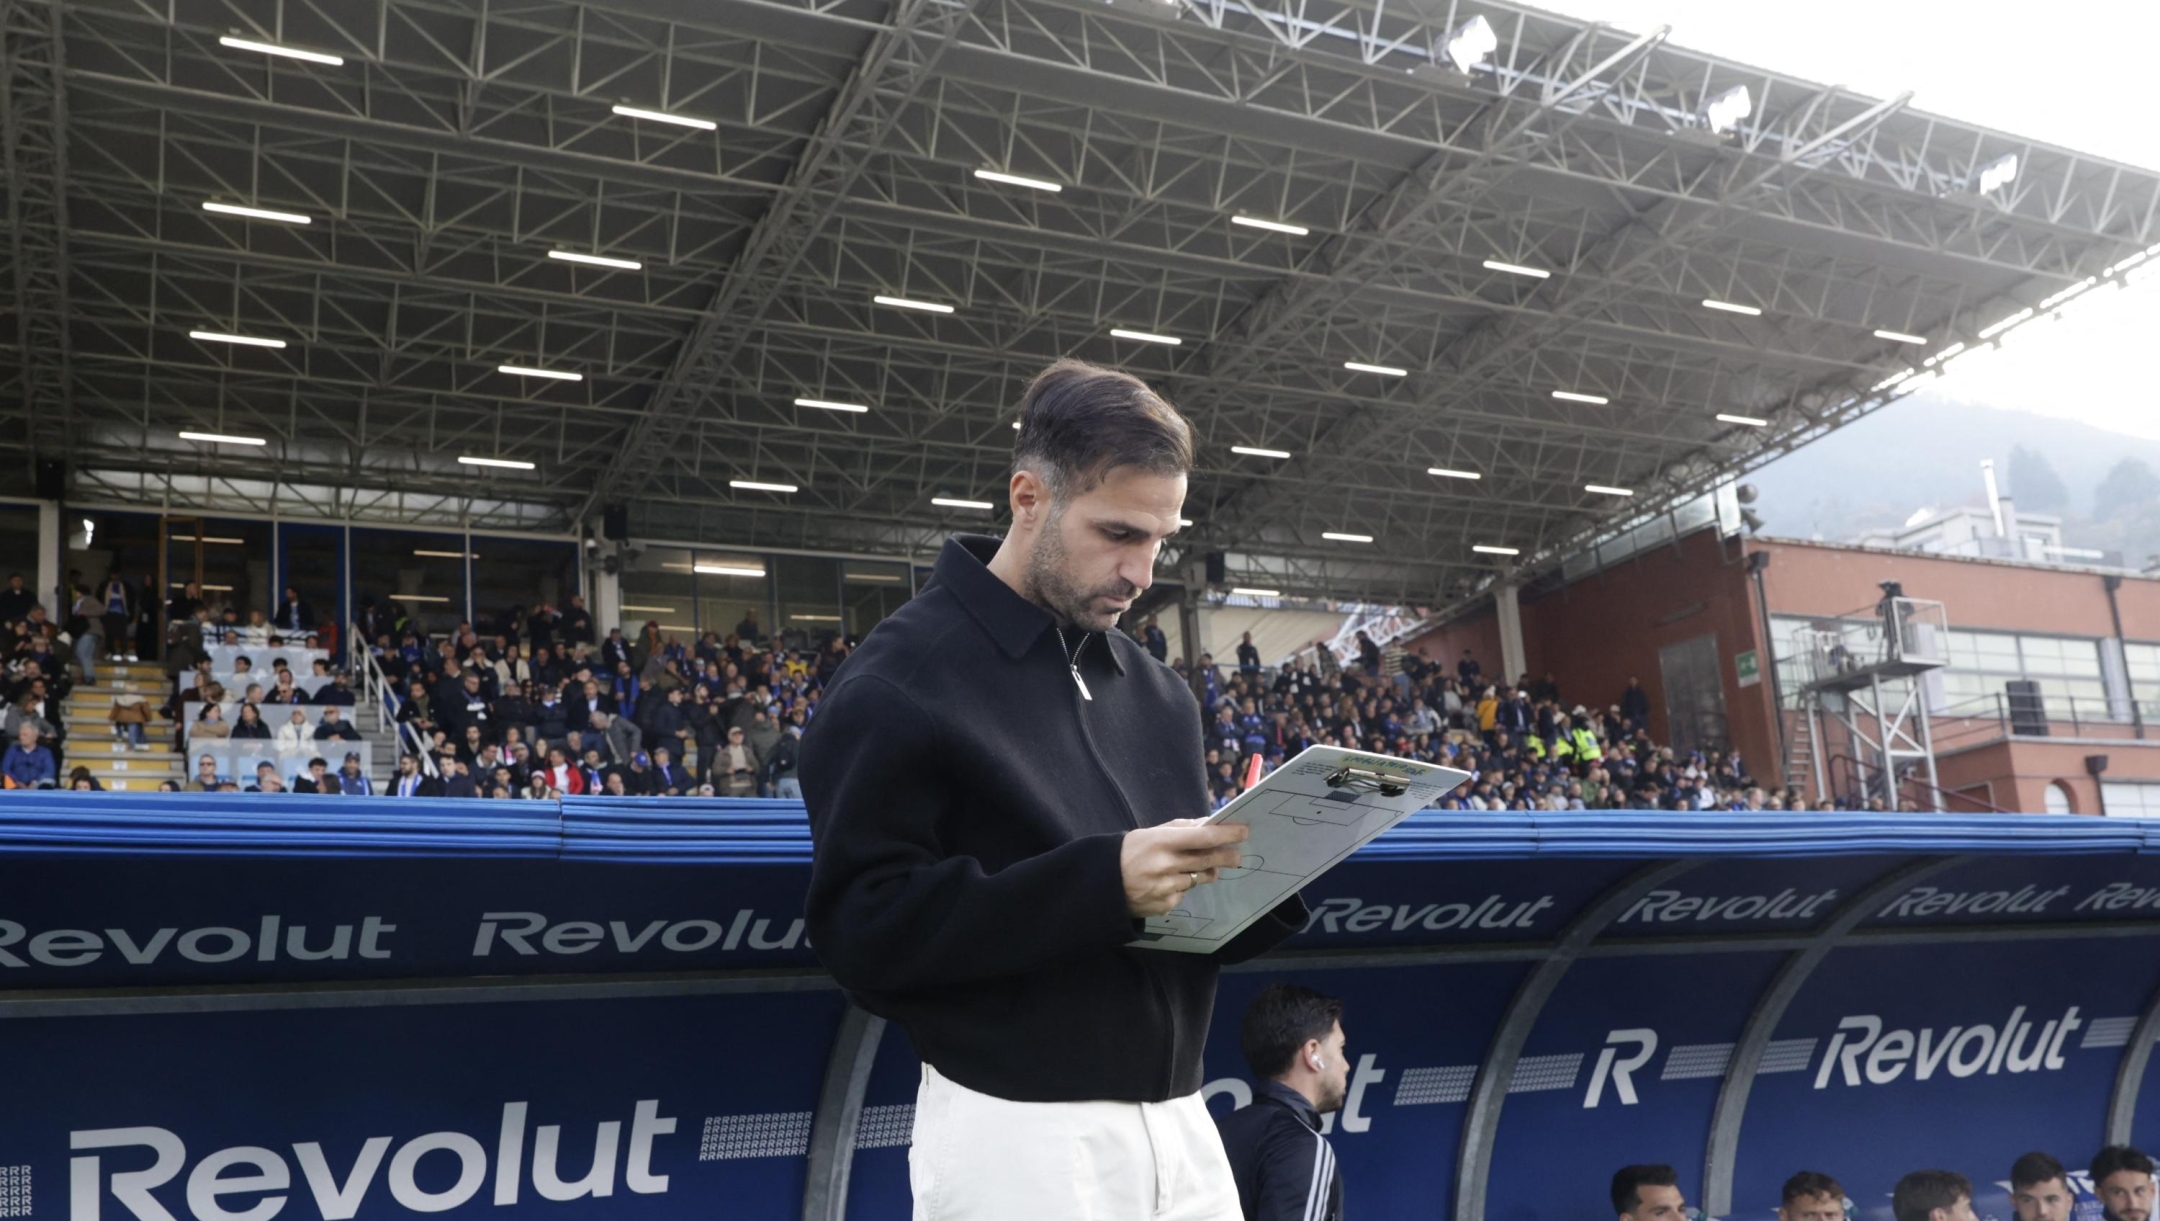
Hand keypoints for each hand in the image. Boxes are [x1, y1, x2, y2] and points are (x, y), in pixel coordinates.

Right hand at [1121, 821, 1247, 916]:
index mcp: (1161, 841)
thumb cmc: (1129, 852)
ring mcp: (1166, 887)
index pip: (1203, 837)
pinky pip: (1184, 893)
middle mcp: (1165, 865)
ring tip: (1204, 867)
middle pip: (1207, 860)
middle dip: (1227, 856)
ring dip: (1205, 872)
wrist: (1102, 883)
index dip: (1226, 834)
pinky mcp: (1164, 905)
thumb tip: (1208, 824)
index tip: (1243, 831)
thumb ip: (1180, 829)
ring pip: (1198, 879)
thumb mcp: (1150, 833)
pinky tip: (1169, 883)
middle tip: (1237, 856)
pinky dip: (1183, 887)